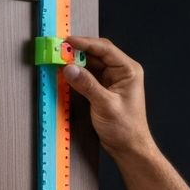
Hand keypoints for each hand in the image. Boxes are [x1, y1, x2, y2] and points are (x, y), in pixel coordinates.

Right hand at [62, 36, 157, 159]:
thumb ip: (87, 85)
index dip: (85, 43)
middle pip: (96, 54)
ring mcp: (112, 80)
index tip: (68, 41)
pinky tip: (66, 73)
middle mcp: (121, 72)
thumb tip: (70, 68)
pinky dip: (77, 74)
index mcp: (128, 70)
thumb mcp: (105, 105)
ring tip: (60, 60)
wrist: (129, 148)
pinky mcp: (103, 89)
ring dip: (76, 62)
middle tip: (59, 50)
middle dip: (78, 52)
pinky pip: (88, 76)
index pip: (105, 49)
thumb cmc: (126, 129)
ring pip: (91, 64)